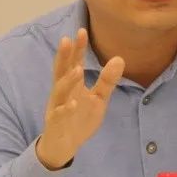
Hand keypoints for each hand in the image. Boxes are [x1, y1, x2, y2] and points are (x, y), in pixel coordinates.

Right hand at [36, 28, 124, 168]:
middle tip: (67, 39)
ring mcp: (58, 107)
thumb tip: (120, 58)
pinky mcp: (56, 123)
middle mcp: (62, 92)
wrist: (63, 146)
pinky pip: (59, 115)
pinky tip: (72, 104)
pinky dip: (65, 109)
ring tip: (77, 69)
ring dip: (68, 80)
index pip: (74, 62)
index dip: (78, 48)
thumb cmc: (79, 118)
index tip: (82, 30)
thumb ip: (107, 81)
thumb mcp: (98, 99)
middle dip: (64, 56)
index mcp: (72, 85)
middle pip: (61, 71)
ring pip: (60, 91)